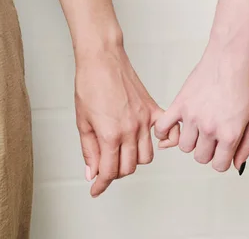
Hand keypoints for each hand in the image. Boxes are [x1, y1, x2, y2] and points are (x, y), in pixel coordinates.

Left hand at [75, 46, 178, 196]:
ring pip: (146, 157)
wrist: (102, 59)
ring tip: (121, 154)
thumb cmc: (89, 85)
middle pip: (128, 168)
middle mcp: (131, 130)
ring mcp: (144, 120)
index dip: (100, 185)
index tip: (96, 190)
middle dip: (114, 172)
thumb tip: (91, 173)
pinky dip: (163, 142)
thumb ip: (89, 150)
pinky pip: (166, 134)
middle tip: (104, 167)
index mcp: (110, 135)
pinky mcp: (152, 110)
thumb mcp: (82, 122)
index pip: (108, 172)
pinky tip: (152, 142)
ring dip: (133, 160)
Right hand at [154, 46, 248, 172]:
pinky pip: (162, 128)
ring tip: (198, 125)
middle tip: (212, 134)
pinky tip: (173, 128)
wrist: (231, 59)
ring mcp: (193, 117)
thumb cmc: (244, 85)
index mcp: (230, 134)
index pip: (219, 165)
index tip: (222, 148)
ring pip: (184, 146)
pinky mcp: (180, 104)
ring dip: (191, 139)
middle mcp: (210, 128)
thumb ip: (246, 145)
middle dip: (207, 149)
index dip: (221, 159)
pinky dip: (163, 133)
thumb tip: (236, 166)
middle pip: (200, 157)